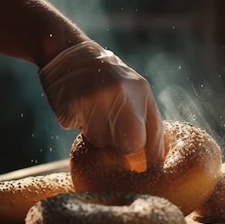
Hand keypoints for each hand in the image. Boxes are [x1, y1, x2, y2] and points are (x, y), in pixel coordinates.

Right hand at [39, 41, 164, 165]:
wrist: (68, 51)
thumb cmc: (107, 77)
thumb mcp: (135, 89)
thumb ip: (146, 118)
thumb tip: (156, 158)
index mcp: (141, 91)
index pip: (152, 135)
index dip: (152, 158)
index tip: (150, 172)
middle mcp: (122, 95)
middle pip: (129, 145)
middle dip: (122, 148)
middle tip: (113, 136)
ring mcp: (96, 100)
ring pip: (101, 142)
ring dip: (96, 135)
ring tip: (92, 112)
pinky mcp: (72, 105)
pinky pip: (77, 131)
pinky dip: (75, 124)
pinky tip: (77, 107)